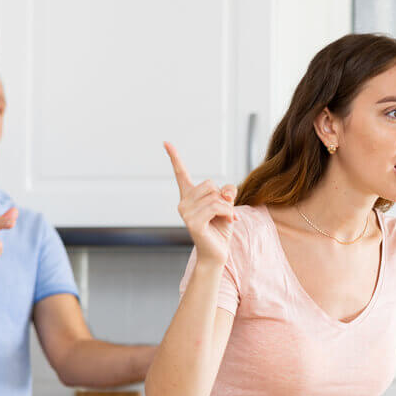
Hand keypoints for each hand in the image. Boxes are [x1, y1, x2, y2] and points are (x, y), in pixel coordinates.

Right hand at [165, 141, 236, 264]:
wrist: (217, 253)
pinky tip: (230, 221)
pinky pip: (216, 207)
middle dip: (222, 197)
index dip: (174, 157)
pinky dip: (228, 212)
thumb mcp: (226, 205)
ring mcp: (186, 213)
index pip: (181, 174)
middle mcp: (183, 203)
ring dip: (227, 207)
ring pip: (215, 196)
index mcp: (189, 197)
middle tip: (225, 212)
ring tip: (228, 218)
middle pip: (209, 184)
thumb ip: (226, 193)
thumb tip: (225, 190)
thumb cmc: (220, 229)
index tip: (166, 142)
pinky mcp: (193, 223)